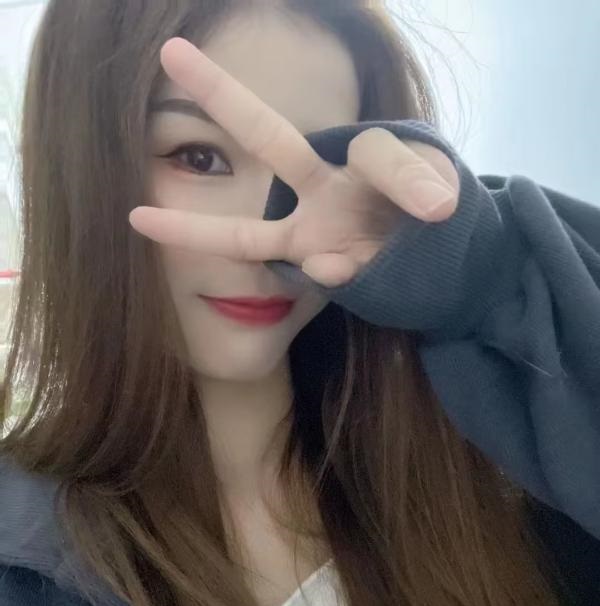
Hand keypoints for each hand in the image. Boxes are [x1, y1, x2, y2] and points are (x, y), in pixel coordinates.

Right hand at [129, 37, 459, 287]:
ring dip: (192, 229)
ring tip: (138, 217)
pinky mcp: (313, 269)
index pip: (373, 151)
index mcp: (357, 156)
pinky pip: (303, 274)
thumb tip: (394, 221)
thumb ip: (417, 188)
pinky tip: (341, 270)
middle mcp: (321, 187)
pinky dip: (328, 274)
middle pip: (265, 138)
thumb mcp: (440, 191)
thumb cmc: (432, 211)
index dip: (407, 178)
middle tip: (172, 55)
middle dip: (221, 95)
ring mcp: (311, 233)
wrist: (441, 262)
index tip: (440, 208)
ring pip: (245, 233)